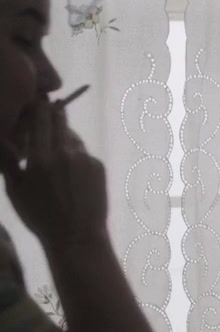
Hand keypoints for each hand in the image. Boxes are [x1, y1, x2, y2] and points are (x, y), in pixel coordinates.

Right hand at [0, 99, 108, 248]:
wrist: (77, 235)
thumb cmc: (40, 216)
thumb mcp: (16, 190)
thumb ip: (9, 162)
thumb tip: (2, 139)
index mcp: (41, 158)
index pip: (41, 121)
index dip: (40, 106)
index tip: (38, 96)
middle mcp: (65, 153)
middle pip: (60, 121)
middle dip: (54, 113)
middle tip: (50, 106)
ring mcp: (85, 158)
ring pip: (72, 138)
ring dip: (63, 137)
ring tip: (55, 147)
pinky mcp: (98, 166)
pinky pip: (83, 153)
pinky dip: (74, 155)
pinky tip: (68, 169)